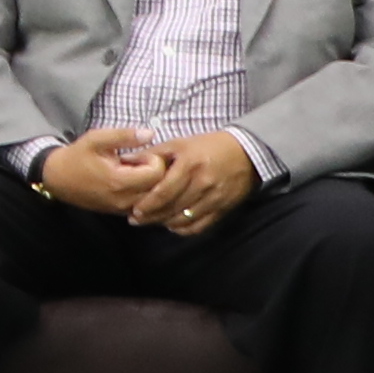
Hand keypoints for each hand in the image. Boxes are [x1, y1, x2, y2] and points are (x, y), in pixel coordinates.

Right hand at [32, 127, 170, 220]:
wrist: (57, 178)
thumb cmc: (77, 156)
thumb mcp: (96, 139)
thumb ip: (124, 135)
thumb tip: (151, 133)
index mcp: (119, 181)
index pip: (157, 173)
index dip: (153, 158)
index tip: (139, 153)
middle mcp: (124, 199)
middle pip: (159, 188)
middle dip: (156, 172)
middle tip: (140, 161)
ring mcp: (122, 209)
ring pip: (154, 200)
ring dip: (152, 185)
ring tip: (137, 172)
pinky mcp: (120, 213)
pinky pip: (145, 207)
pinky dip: (146, 195)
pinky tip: (134, 182)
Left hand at [134, 130, 260, 238]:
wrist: (247, 152)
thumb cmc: (208, 146)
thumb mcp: (180, 143)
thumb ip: (153, 153)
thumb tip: (126, 160)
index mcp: (190, 165)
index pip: (163, 192)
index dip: (147, 205)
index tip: (133, 211)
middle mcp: (202, 184)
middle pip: (171, 208)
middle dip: (151, 217)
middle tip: (136, 219)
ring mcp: (214, 198)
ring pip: (184, 220)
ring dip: (165, 223)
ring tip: (152, 221)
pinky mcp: (223, 209)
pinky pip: (199, 226)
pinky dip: (183, 228)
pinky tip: (173, 224)